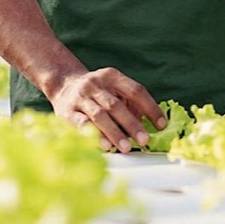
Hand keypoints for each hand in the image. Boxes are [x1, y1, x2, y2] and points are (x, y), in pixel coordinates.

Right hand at [49, 67, 166, 152]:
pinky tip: (105, 145)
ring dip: (115, 132)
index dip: (150, 108)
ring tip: (127, 147)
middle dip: (132, 124)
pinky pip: (82, 123)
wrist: (63, 84)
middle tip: (144, 140)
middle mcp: (96, 84)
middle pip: (117, 105)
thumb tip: (149, 126)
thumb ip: (130, 104)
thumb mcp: (114, 89)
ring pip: (100, 115)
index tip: (161, 125)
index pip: (136, 90)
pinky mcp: (67, 110)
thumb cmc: (97, 92)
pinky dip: (95, 134)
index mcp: (113, 76)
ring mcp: (81, 96)